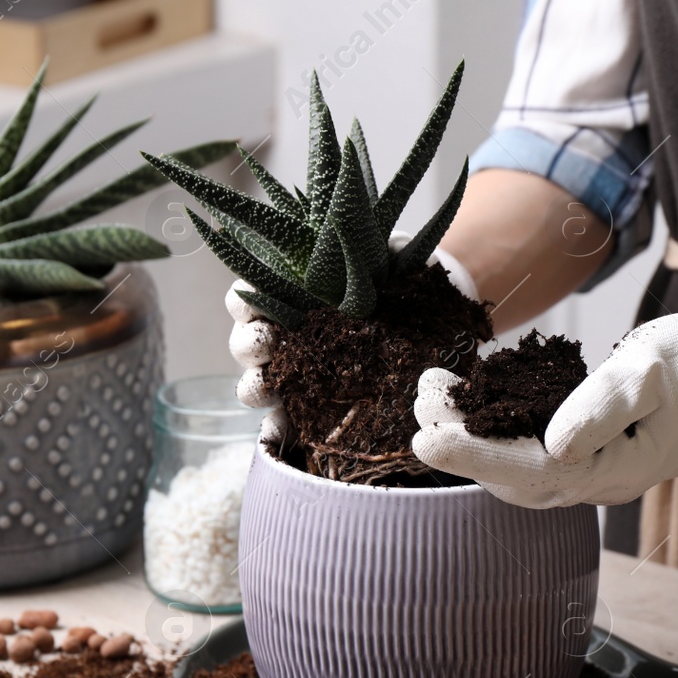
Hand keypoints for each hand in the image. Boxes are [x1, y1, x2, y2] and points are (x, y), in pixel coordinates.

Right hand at [225, 241, 479, 409]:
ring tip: (267, 387)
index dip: (244, 300)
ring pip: (255, 383)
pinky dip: (275, 429)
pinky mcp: (309, 412)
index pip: (251, 295)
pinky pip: (282, 424)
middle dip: (248, 344)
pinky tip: (279, 432)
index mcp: (293, 297)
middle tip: (265, 345)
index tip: (252, 302)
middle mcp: (285, 336)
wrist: (433, 335)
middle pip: (246, 341)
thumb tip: (395, 245)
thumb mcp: (400, 266)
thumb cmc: (403, 292)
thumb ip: (394, 252)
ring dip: (254, 386)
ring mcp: (295, 376)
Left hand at [411, 304, 677, 506]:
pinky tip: (472, 396)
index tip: (424, 434)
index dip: (470, 455)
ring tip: (434, 390)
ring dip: (470, 434)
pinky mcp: (589, 453)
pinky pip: (529, 452)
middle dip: (457, 441)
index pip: (526, 472)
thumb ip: (605, 409)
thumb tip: (555, 446)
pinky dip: (493, 428)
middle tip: (420, 395)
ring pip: (515, 468)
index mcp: (614, 469)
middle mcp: (597, 482)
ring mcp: (593, 472)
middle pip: (510, 478)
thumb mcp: (655, 371)